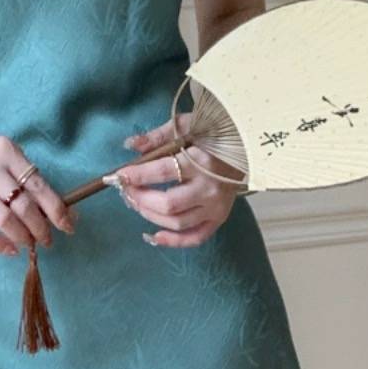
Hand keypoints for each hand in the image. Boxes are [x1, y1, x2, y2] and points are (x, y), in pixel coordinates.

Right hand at [0, 124, 76, 257]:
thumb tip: (60, 210)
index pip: (38, 186)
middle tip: (48, 239)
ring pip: (4, 219)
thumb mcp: (7, 155)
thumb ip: (29, 177)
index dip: (56, 210)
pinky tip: (10, 249)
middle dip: (41, 227)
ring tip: (30, 243)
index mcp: (7, 152)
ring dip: (23, 237)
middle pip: (23, 205)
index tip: (68, 226)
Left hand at [107, 112, 244, 247]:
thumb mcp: (187, 126)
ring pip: (176, 222)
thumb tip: (129, 145)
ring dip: (149, 215)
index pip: (164, 171)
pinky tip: (152, 236)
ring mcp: (216, 207)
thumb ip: (157, 137)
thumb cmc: (213, 136)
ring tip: (136, 203)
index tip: (119, 176)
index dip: (137, 176)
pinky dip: (172, 242)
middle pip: (168, 204)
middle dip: (140, 199)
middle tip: (126, 191)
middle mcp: (210, 188)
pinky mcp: (219, 219)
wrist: (249, 149)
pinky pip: (194, 238)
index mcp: (202, 161)